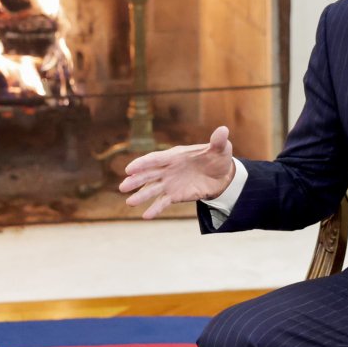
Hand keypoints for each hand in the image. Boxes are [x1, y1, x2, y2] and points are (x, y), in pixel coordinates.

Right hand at [119, 126, 235, 218]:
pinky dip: (155, 209)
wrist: (222, 176)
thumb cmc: (218, 158)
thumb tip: (224, 130)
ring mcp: (170, 183)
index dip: (142, 163)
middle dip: (136, 181)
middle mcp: (168, 169)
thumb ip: (218, 141)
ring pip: (152, 190)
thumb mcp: (221, 149)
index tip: (129, 169)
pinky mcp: (175, 195)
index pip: (155, 159)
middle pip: (148, 175)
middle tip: (123, 187)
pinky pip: (162, 202)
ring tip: (129, 203)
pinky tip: (145, 216)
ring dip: (141, 196)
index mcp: (175, 156)